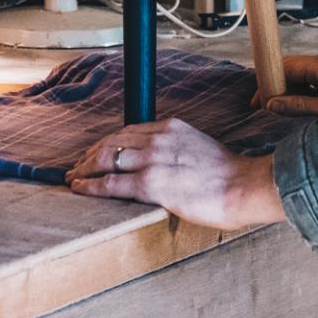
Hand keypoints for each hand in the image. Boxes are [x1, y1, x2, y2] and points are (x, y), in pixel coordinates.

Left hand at [65, 119, 286, 229]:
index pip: (128, 131)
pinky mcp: (151, 182)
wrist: (244, 186)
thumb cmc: (228, 176)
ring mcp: (154, 159)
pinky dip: (91, 185)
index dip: (107, 142)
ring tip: (73, 178)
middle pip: (112, 141)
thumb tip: (164, 166)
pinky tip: (80, 189)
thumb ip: (177, 151)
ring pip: (106, 157)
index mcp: (171, 128)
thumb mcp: (199, 149)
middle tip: (77, 166)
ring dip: (85, 168)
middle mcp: (159, 138)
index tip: (96, 152)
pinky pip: (111, 182)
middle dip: (90, 154)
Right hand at [264, 52, 317, 116]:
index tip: (256, 102)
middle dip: (276, 89)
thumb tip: (272, 104)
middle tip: (262, 112)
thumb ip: (301, 106)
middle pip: (292, 71)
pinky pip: (316, 87)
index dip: (267, 82)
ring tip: (278, 116)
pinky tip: (301, 114)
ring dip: (290, 95)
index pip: (285, 66)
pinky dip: (304, 98)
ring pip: (303, 80)